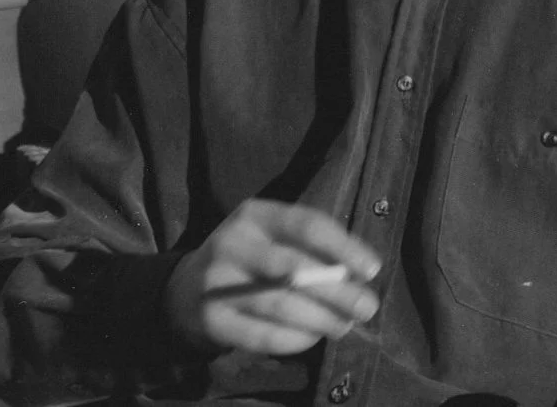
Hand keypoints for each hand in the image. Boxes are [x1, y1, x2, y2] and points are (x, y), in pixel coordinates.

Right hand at [163, 199, 381, 354]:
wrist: (184, 290)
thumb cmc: (249, 259)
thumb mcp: (273, 239)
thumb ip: (311, 249)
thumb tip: (359, 276)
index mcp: (255, 214)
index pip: (307, 224)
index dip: (344, 247)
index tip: (372, 269)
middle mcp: (232, 242)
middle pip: (294, 267)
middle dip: (338, 290)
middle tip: (367, 307)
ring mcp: (217, 282)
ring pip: (279, 303)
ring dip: (320, 319)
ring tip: (344, 326)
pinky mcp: (210, 319)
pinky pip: (260, 335)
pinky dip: (293, 340)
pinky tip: (313, 339)